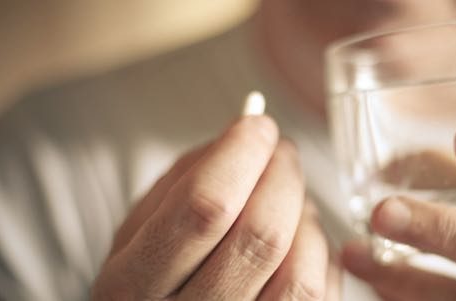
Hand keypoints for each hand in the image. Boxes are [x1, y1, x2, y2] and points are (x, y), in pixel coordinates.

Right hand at [92, 116, 339, 299]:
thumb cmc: (150, 278)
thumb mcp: (139, 229)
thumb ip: (184, 178)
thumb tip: (246, 136)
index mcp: (134, 283)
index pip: (204, 208)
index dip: (241, 156)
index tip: (257, 127)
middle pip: (262, 236)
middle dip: (282, 176)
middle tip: (280, 152)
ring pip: (300, 273)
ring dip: (304, 219)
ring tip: (287, 202)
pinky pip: (320, 294)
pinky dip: (318, 255)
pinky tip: (297, 240)